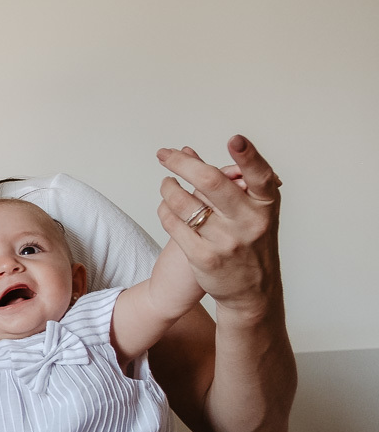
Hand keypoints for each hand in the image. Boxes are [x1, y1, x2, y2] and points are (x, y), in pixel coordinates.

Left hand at [156, 135, 282, 320]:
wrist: (253, 292)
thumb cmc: (250, 242)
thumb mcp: (250, 211)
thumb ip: (223, 181)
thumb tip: (187, 151)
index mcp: (266, 205)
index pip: (259, 176)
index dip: (248, 157)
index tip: (235, 139)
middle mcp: (249, 222)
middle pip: (211, 183)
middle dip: (182, 164)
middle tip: (164, 155)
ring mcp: (227, 241)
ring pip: (185, 203)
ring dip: (168, 188)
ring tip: (166, 183)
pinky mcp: (205, 258)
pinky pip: (174, 225)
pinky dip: (165, 211)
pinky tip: (166, 207)